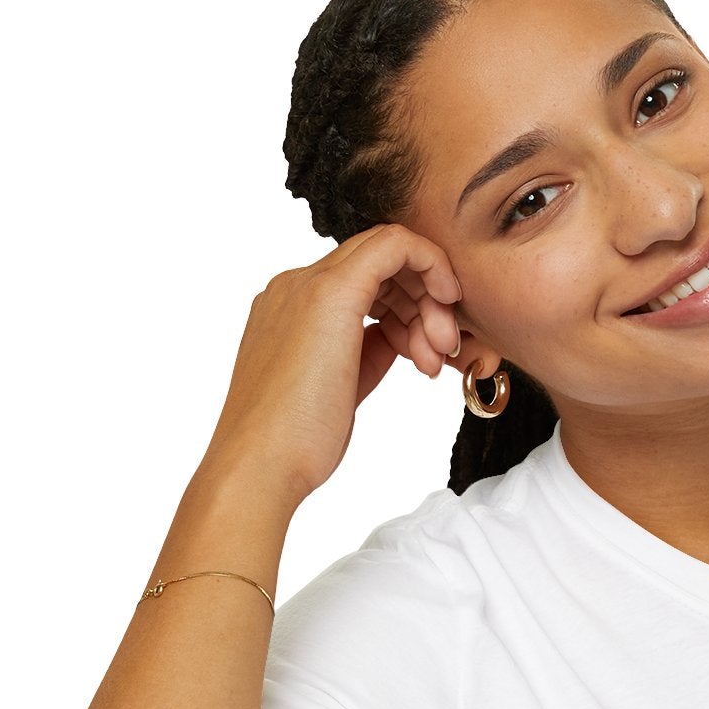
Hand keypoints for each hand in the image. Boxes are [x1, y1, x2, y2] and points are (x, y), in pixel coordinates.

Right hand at [198, 222, 462, 512]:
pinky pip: (394, 245)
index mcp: (291, 308)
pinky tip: (447, 302)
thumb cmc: (296, 442)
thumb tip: (399, 337)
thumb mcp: (342, 386)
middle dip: (424, 303)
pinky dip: (431, 266)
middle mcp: (295, 286)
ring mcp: (308, 285)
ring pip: (389, 254)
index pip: (364, 282)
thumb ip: (367, 351)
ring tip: (436, 359)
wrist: (262, 463)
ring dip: (429, 301)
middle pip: (379, 265)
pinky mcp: (330, 292)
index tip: (428, 349)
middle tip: (442, 353)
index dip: (407, 307)